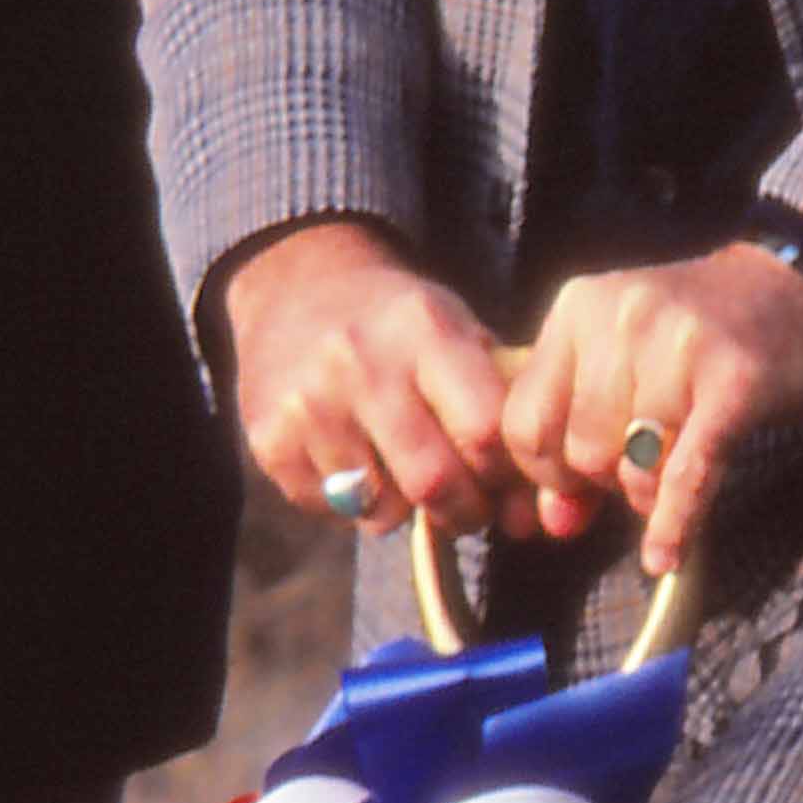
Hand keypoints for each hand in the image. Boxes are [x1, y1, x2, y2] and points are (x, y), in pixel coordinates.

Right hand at [221, 222, 520, 535]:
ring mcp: (309, 404)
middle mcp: (361, 363)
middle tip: (465, 508)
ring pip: (381, 508)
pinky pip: (331, 511)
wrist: (296, 290)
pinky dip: (352, 507)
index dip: (504, 473)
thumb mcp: (459, 332)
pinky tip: (353, 464)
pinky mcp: (270, 440)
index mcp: (425, 329)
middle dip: (463, 512)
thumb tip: (532, 510)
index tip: (502, 479)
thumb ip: (501, 404)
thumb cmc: (400, 325)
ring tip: (403, 476)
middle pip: (434, 482)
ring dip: (403, 509)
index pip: (485, 431)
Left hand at [500, 245, 802, 578]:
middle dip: (609, 479)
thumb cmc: (698, 341)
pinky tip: (666, 556)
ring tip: (676, 468)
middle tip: (646, 464)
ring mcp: (678, 343)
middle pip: (581, 450)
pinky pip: (688, 472)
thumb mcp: (621, 370)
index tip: (578, 482)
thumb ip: (574, 440)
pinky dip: (675, 522)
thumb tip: (554, 524)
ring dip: (652, 492)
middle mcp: (621, 317)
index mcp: (579, 307)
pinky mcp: (735, 379)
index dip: (547, 472)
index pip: (524, 423)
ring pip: (634, 467)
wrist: (801, 294)